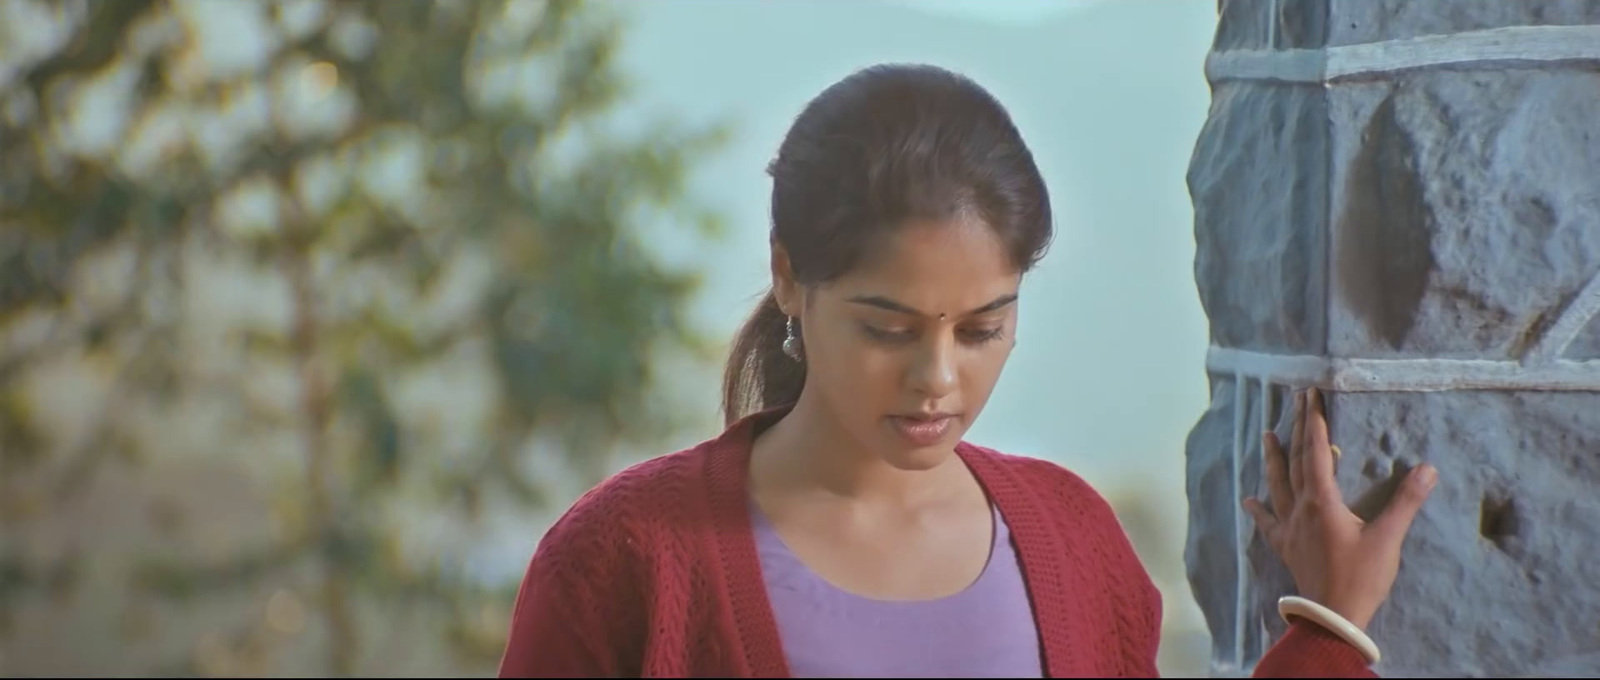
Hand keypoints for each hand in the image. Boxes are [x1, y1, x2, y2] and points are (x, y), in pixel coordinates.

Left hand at [1242, 387, 1437, 630]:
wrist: (1333, 616)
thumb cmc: (1361, 577)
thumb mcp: (1388, 538)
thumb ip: (1406, 501)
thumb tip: (1427, 468)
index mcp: (1323, 501)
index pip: (1317, 452)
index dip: (1314, 423)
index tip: (1310, 396)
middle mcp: (1300, 508)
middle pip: (1296, 461)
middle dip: (1297, 429)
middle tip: (1294, 400)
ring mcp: (1289, 527)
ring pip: (1277, 485)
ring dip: (1273, 459)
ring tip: (1266, 435)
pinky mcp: (1285, 546)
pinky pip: (1268, 523)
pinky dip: (1258, 509)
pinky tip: (1248, 500)